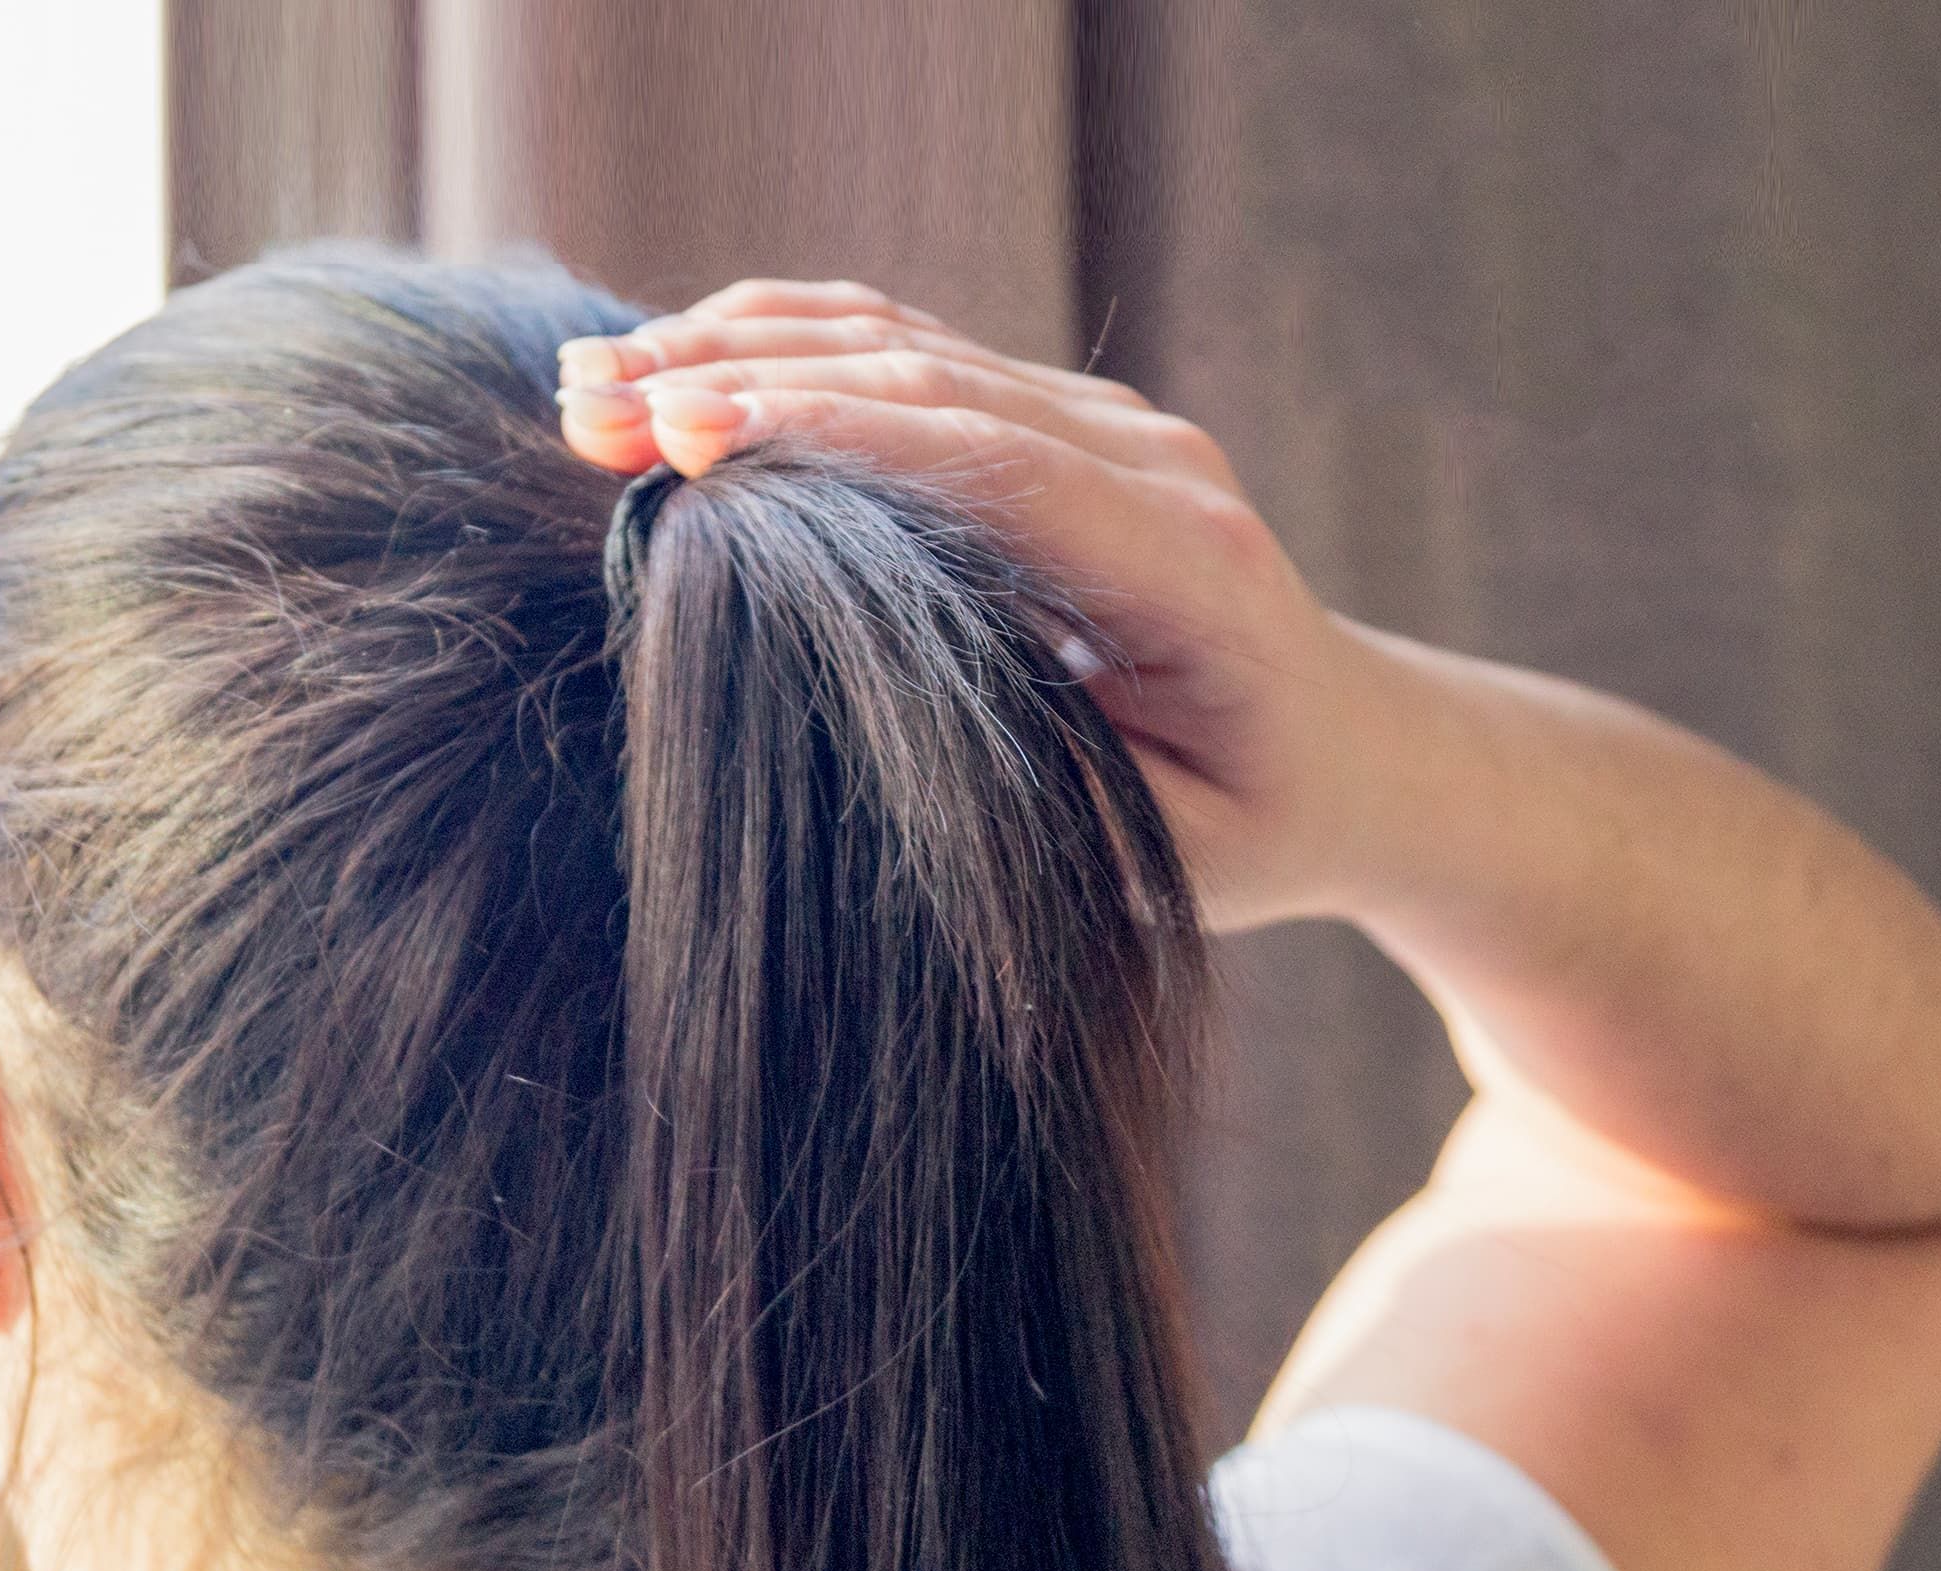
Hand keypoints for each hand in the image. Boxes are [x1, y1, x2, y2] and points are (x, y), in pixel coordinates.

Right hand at [557, 277, 1370, 931]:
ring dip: (741, 351)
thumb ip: (1049, 778)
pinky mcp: (1059, 427)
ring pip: (906, 347)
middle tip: (585, 411)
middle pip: (928, 381)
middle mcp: (1151, 466)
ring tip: (589, 384)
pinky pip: (913, 359)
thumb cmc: (1258, 828)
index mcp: (1186, 566)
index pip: (989, 465)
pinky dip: (789, 354)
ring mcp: (1108, 430)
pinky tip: (678, 366)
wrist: (1355, 757)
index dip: (830, 436)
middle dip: (745, 380)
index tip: (681, 435)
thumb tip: (865, 718)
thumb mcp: (1168, 853)